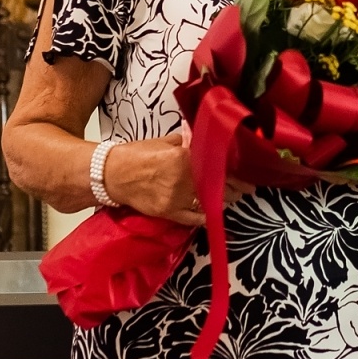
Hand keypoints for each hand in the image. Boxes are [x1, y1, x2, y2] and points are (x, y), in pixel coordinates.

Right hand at [101, 132, 250, 225]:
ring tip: (234, 197)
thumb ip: (186, 143)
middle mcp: (182, 179)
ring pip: (209, 202)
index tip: (247, 171)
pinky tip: (214, 211)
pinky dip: (206, 215)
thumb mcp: (164, 142)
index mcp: (183, 157)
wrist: (110, 174)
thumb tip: (203, 141)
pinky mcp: (168, 213)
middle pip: (217, 185)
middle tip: (247, 186)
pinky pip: (193, 218)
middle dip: (235, 186)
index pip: (216, 164)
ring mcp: (176, 199)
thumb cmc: (136, 154)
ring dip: (224, 200)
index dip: (234, 170)